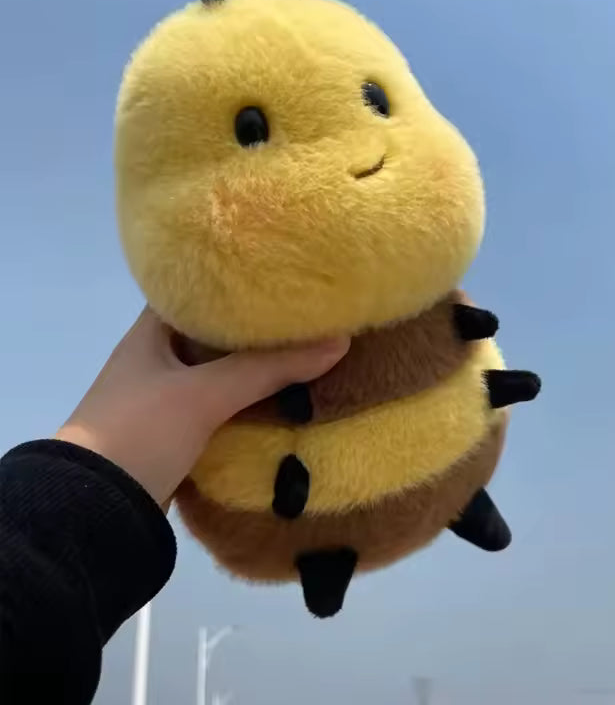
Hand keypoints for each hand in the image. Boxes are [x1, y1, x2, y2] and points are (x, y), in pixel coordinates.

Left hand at [56, 308, 348, 508]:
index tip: (282, 282)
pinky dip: (249, 405)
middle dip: (257, 332)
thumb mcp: (205, 394)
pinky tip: (285, 402)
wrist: (94, 514)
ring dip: (256, 372)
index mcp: (149, 335)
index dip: (236, 284)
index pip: (197, 292)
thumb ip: (269, 369)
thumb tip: (339, 342)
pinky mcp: (177, 436)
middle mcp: (156, 360)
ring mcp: (165, 400)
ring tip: (307, 355)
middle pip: (215, 336)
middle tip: (307, 319)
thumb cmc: (140, 433)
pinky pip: (222, 409)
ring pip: (220, 376)